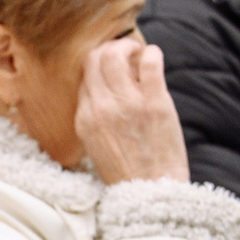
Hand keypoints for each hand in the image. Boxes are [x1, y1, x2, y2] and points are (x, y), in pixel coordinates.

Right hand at [74, 36, 188, 184]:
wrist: (151, 193)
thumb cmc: (126, 170)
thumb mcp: (95, 144)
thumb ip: (93, 115)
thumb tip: (100, 86)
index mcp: (84, 118)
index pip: (84, 76)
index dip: (99, 67)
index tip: (113, 70)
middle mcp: (101, 108)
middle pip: (95, 57)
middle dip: (111, 49)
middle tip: (125, 54)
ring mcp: (128, 104)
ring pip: (117, 53)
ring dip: (129, 46)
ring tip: (138, 54)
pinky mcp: (155, 103)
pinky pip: (150, 61)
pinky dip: (152, 53)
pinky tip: (154, 58)